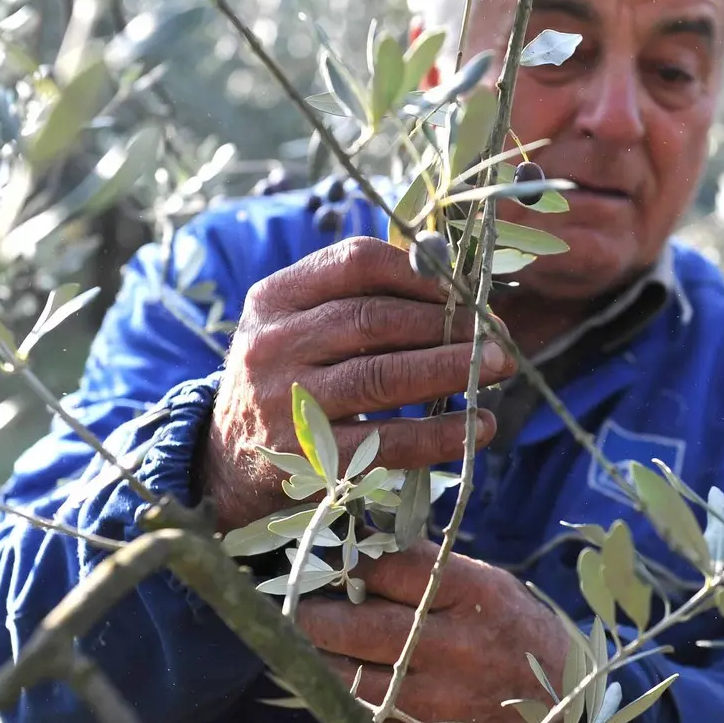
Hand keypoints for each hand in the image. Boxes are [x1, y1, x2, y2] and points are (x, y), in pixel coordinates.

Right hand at [202, 237, 516, 530]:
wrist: (226, 459)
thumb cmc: (289, 376)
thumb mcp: (300, 324)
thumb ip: (360, 298)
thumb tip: (455, 280)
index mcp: (275, 297)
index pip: (356, 262)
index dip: (420, 272)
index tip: (464, 287)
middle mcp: (273, 345)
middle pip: (375, 319)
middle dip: (446, 323)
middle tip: (496, 332)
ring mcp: (287, 402)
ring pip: (382, 376)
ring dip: (450, 369)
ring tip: (498, 367)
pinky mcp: (309, 458)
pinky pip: (388, 441)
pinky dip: (441, 433)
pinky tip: (478, 427)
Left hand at [297, 539, 570, 722]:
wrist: (563, 702)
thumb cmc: (518, 630)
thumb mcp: (488, 584)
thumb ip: (432, 569)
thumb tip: (363, 545)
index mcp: (474, 595)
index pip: (392, 569)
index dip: (350, 562)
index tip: (325, 556)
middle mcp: (456, 646)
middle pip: (363, 628)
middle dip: (317, 615)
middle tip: (295, 603)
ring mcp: (442, 698)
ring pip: (355, 680)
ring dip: (320, 659)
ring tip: (304, 642)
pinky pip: (370, 717)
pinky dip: (343, 697)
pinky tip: (332, 678)